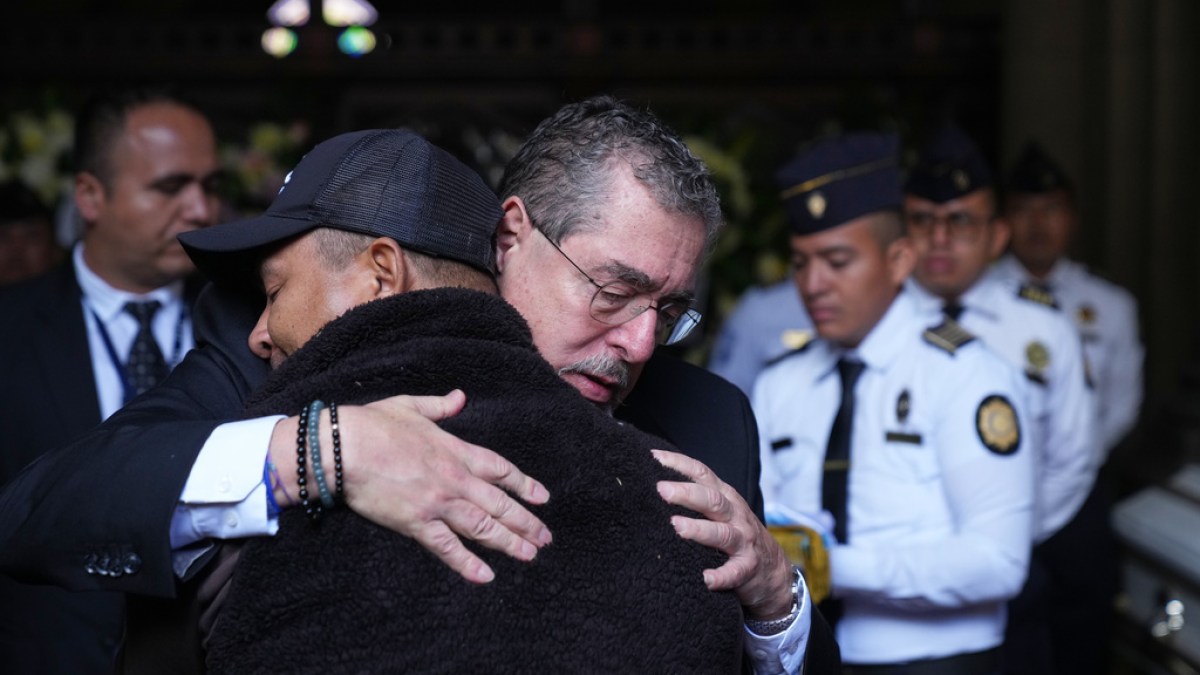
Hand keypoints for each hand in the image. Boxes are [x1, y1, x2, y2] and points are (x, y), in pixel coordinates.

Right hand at [272, 390, 551, 584]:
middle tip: (545, 537)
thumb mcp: (411, 406)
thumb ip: (440, 406)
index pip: (500, 469)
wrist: (344, 447)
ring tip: (530, 555)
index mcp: (455, 450)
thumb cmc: (372, 424)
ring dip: (509, 542)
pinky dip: (467, 563)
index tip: (542, 497)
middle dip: (525, 521)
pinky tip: (485, 576)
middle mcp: (454, 478)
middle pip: (499, 503)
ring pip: (483, 526)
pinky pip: (447, 547)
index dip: (523, 484)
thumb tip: (460, 396)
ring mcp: (438, 502)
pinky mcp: (416, 522)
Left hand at [652, 448, 793, 619]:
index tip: (654, 458)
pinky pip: (735, 572)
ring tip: (677, 526)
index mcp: (725, 497)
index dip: (679, 464)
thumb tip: (657, 483)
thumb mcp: (723, 509)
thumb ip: (699, 496)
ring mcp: (743, 541)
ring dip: (699, 529)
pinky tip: (707, 579)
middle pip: (712, 500)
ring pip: (721, 533)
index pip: (702, 474)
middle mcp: (735, 515)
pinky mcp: (747, 568)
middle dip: (686, 493)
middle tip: (661, 490)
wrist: (774, 570)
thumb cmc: (738, 534)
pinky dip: (721, 576)